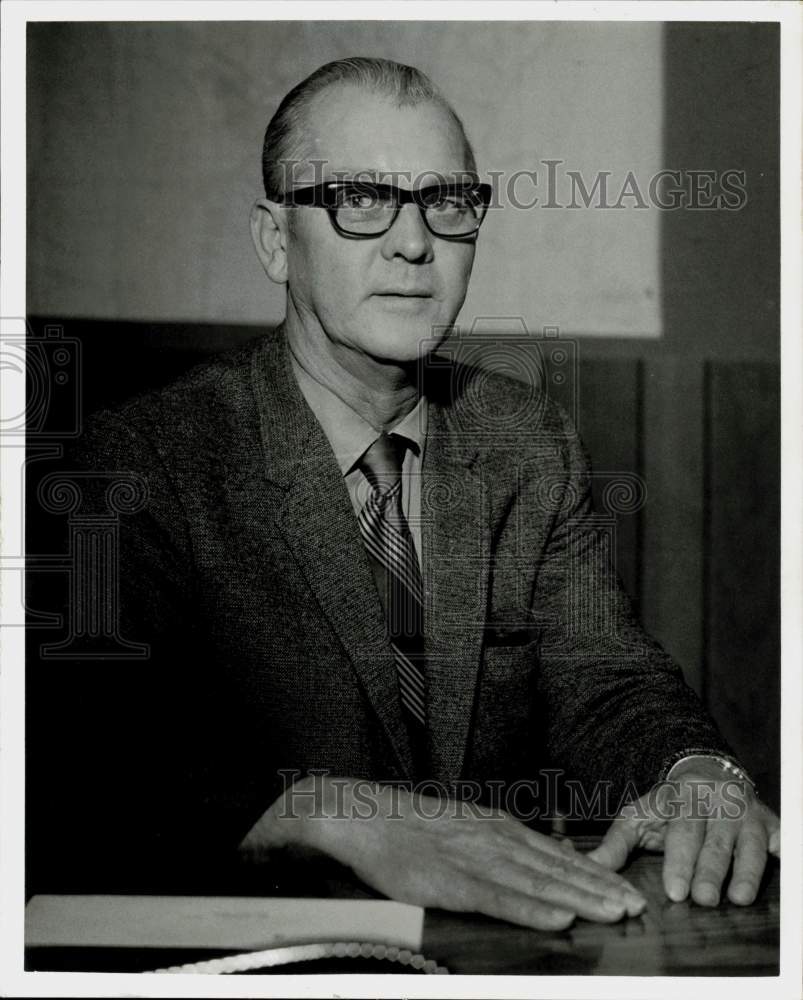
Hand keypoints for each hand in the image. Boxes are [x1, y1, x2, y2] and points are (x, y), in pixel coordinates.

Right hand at [240, 775, 646, 929]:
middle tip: (639, 907)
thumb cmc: (412, 828)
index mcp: (499, 829)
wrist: (365, 818)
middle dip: (601, 889)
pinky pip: (499, 898)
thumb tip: (540, 862)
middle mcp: (495, 840)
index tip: (629, 890)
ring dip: (580, 898)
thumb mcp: (466, 828)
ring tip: (615, 913)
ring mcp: (476, 860)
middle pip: (557, 869)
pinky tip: (558, 917)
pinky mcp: (452, 881)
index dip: (597, 875)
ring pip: (538, 882)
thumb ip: (502, 845)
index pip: (558, 856)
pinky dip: (532, 908)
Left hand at [587, 760, 779, 906]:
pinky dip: (782, 851)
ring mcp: (745, 812)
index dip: (678, 862)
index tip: (674, 891)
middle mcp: (715, 803)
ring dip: (745, 870)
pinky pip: (780, 837)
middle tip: (704, 899)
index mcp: (680, 800)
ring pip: (747, 843)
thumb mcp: (637, 817)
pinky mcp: (770, 822)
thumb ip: (616, 844)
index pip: (680, 832)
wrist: (705, 774)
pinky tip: (782, 862)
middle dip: (709, 871)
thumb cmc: (667, 806)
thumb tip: (586, 866)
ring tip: (739, 897)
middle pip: (713, 841)